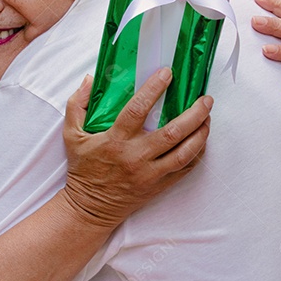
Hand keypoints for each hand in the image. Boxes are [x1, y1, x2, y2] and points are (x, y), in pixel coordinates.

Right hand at [61, 68, 212, 228]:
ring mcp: (150, 173)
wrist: (90, 208)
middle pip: (172, 132)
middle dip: (194, 114)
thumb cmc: (83, 168)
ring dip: (201, 134)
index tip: (167, 73)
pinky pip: (184, 170)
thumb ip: (77, 104)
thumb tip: (89, 79)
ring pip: (184, 153)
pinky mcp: (158, 186)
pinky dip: (197, 154)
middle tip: (205, 99)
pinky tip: (201, 141)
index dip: (154, 89)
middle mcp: (136, 156)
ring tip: (208, 118)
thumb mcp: (71, 134)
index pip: (137, 109)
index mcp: (115, 140)